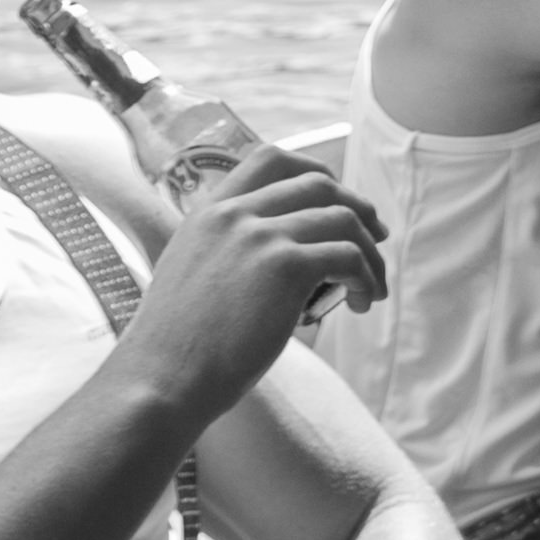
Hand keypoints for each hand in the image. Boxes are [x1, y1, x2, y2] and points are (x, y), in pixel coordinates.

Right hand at [121, 145, 386, 411]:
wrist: (162, 379)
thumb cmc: (178, 347)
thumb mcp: (192, 275)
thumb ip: (229, 252)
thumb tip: (286, 259)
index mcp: (209, 212)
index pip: (270, 160)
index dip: (316, 170)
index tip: (340, 197)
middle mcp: (234, 214)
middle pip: (318, 183)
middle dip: (358, 208)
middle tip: (377, 237)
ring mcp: (259, 236)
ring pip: (343, 219)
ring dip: (370, 253)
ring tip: (372, 287)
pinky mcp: (285, 267)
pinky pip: (349, 256)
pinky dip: (367, 277)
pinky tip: (362, 302)